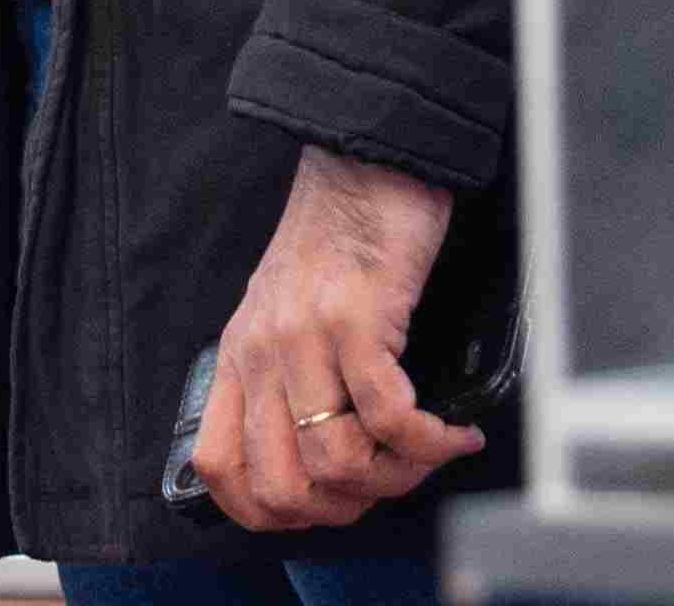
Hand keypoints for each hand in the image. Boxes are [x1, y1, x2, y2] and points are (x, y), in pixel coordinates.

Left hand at [197, 145, 481, 533]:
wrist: (367, 161)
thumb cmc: (339, 237)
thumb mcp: (286, 310)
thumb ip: (287, 376)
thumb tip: (324, 461)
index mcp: (238, 356)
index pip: (220, 468)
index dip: (271, 511)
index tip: (326, 506)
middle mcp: (261, 353)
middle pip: (281, 485)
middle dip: (344, 507)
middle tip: (388, 485)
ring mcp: (304, 338)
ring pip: (337, 462)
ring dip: (395, 479)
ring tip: (429, 456)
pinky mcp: (357, 320)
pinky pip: (389, 418)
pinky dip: (429, 443)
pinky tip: (453, 434)